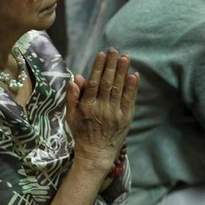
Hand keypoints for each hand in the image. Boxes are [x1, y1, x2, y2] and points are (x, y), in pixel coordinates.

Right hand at [66, 49, 137, 173]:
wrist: (96, 154)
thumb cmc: (81, 133)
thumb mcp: (71, 116)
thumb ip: (73, 97)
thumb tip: (76, 78)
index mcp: (87, 107)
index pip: (93, 83)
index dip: (98, 67)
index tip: (102, 54)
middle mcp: (102, 109)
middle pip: (108, 83)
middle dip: (112, 65)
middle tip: (115, 50)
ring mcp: (115, 114)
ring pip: (119, 89)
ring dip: (122, 72)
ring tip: (125, 57)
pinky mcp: (126, 118)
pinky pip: (130, 100)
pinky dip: (132, 87)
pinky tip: (134, 75)